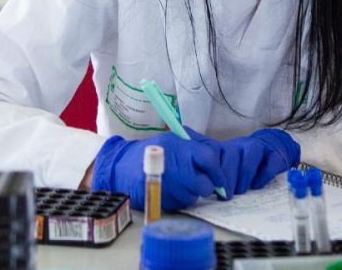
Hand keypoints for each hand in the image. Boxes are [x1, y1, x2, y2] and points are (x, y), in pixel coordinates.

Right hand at [90, 130, 229, 211]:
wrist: (120, 168)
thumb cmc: (148, 151)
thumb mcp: (172, 138)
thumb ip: (194, 144)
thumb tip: (217, 154)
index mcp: (180, 147)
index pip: (209, 159)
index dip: (218, 171)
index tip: (221, 179)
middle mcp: (175, 167)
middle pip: (203, 184)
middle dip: (205, 186)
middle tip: (201, 183)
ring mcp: (168, 186)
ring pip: (193, 197)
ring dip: (191, 193)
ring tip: (180, 182)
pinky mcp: (161, 200)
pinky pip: (181, 204)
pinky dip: (179, 199)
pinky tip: (170, 189)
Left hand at [218, 129, 299, 192]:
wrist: (273, 149)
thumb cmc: (245, 167)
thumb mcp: (229, 170)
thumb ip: (220, 179)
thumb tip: (209, 193)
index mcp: (227, 148)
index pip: (216, 154)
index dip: (214, 172)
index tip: (213, 190)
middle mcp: (241, 144)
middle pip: (232, 153)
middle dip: (228, 176)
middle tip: (227, 194)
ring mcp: (260, 147)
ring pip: (251, 153)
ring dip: (244, 174)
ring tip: (240, 192)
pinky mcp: (276, 154)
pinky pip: (271, 162)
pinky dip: (263, 176)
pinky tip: (256, 186)